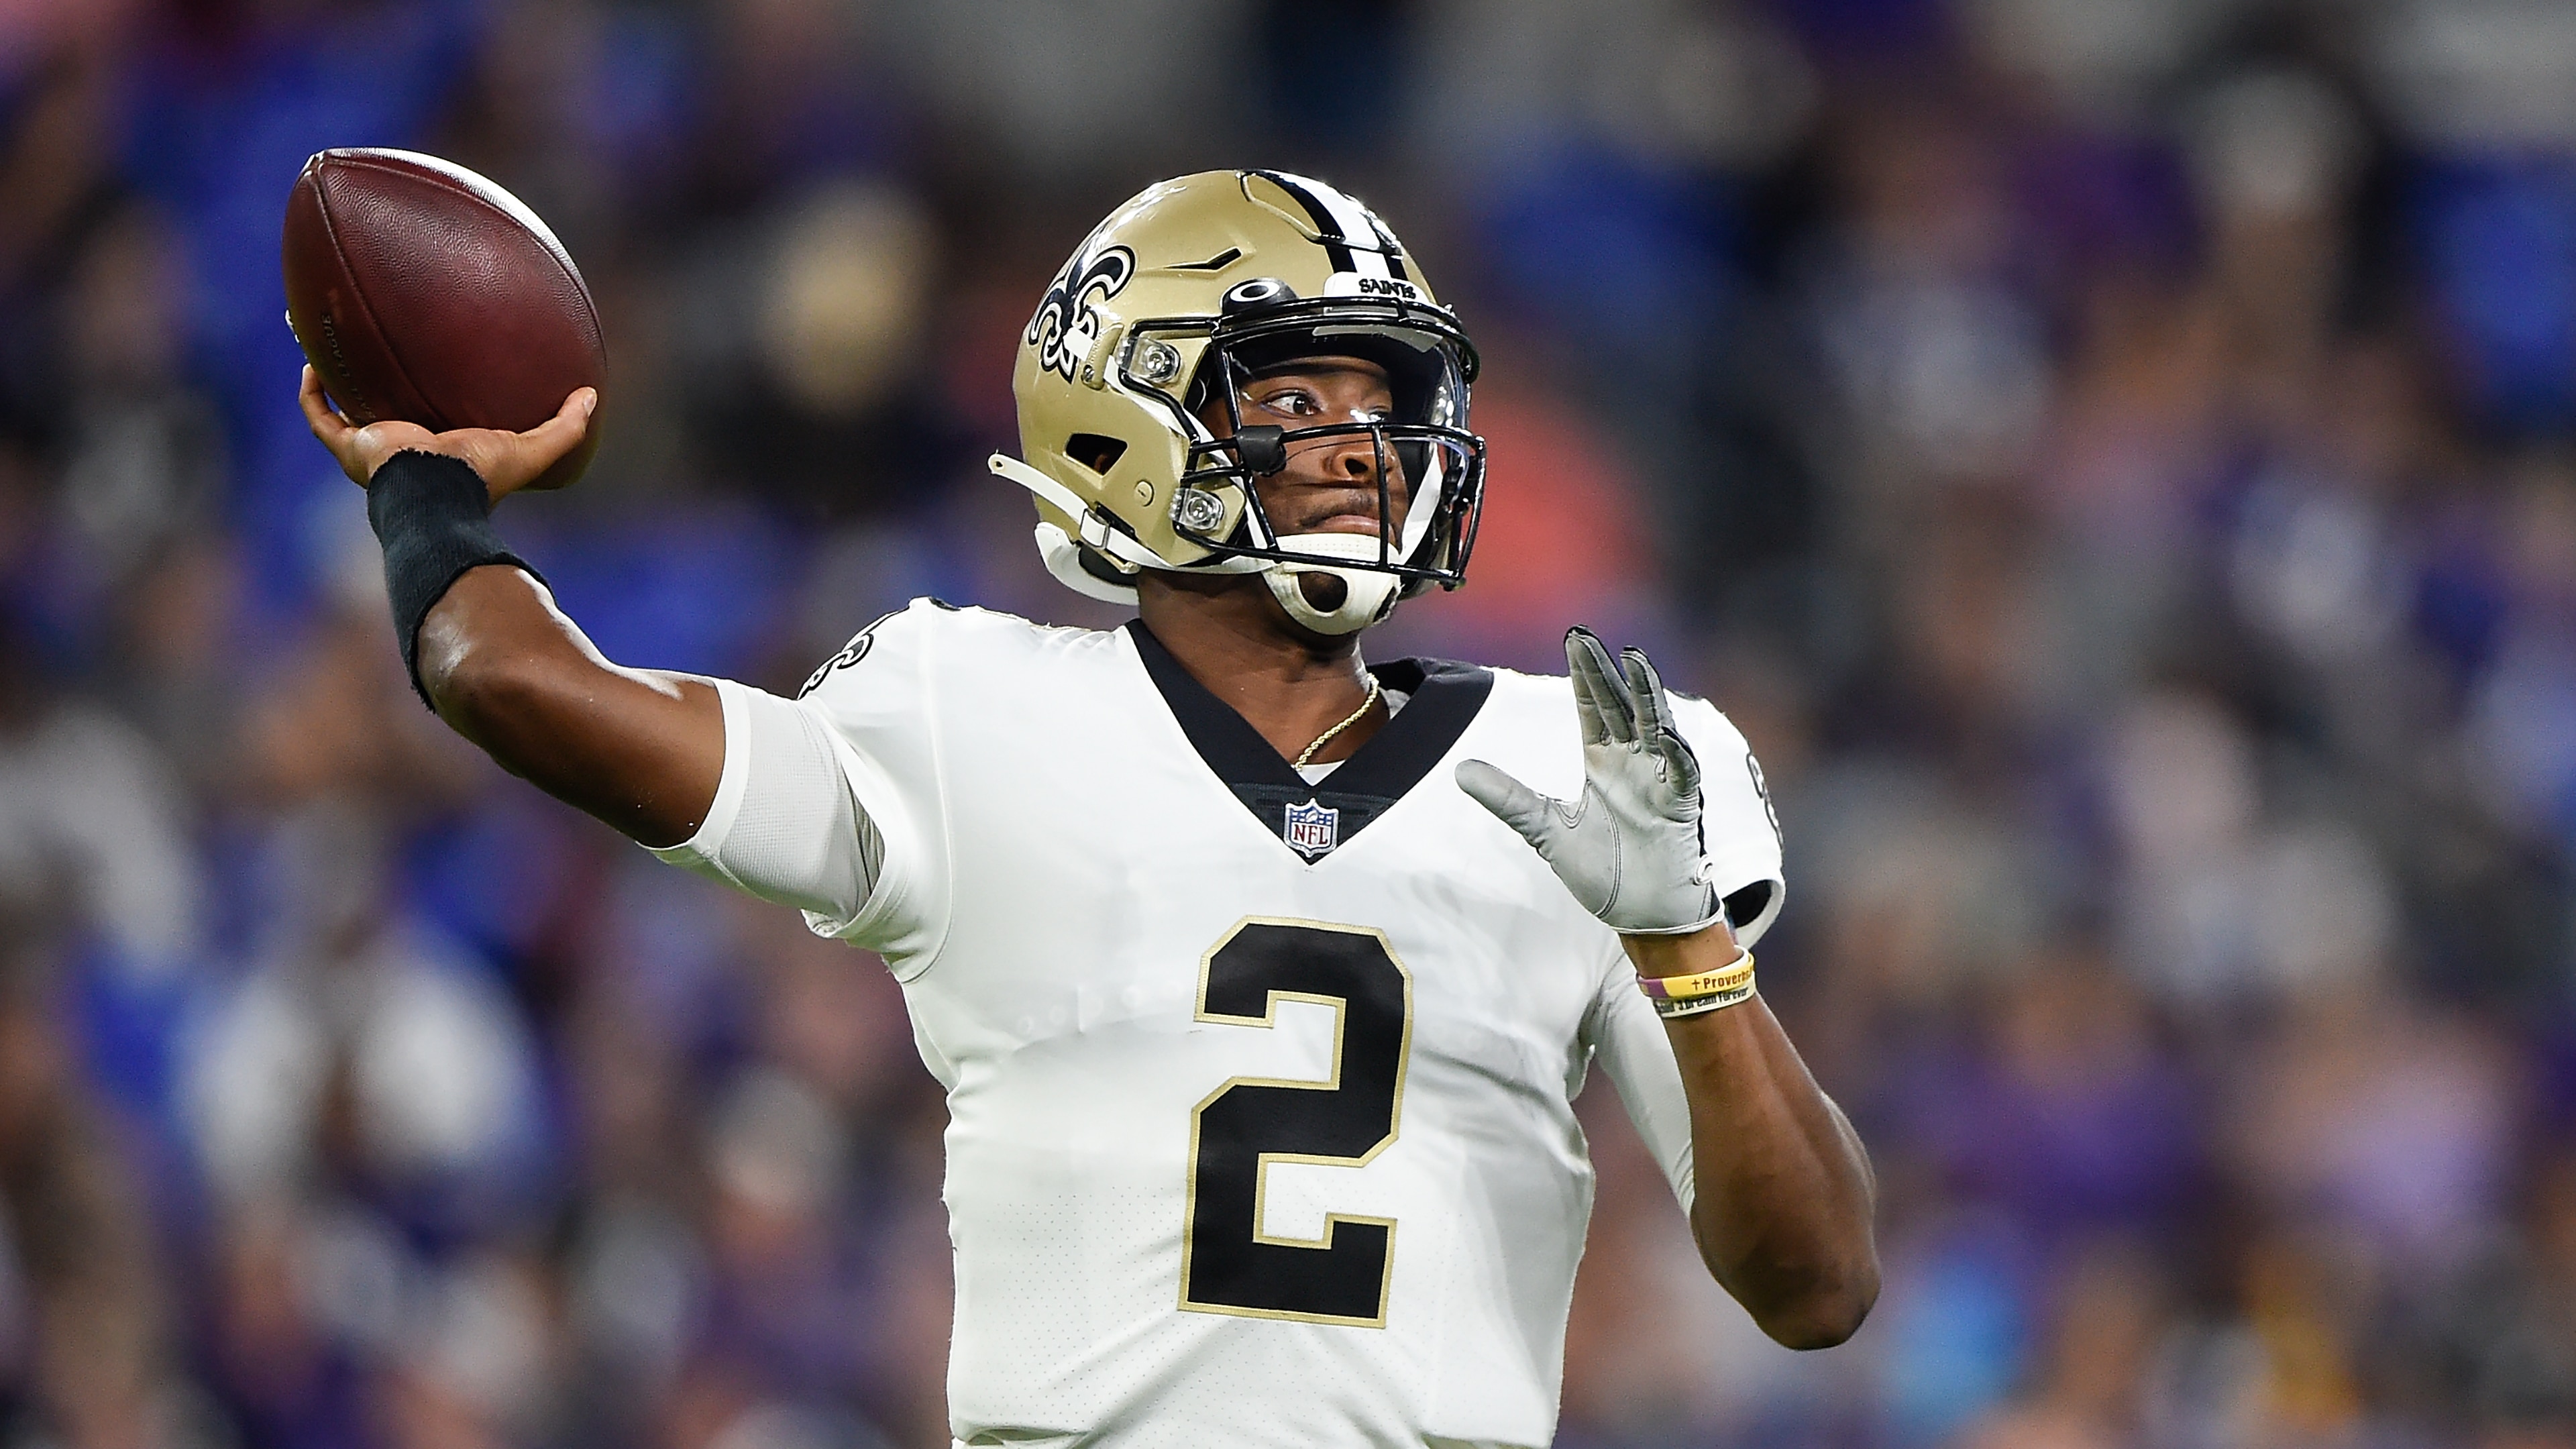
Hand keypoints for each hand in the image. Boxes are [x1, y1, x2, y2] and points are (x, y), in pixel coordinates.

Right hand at [299, 365, 595, 500]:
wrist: (439, 494)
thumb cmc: (482, 476)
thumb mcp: (532, 447)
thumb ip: (566, 426)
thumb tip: (592, 395)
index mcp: (440, 452)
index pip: (432, 423)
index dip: (428, 400)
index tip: (430, 371)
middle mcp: (401, 451)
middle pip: (383, 412)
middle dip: (375, 385)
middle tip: (373, 348)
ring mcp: (371, 450)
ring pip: (343, 410)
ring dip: (334, 380)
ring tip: (330, 342)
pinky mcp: (349, 446)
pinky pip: (320, 416)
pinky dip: (314, 391)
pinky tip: (314, 356)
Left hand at [1457, 628, 1722, 935]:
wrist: (1641, 915)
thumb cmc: (1603, 870)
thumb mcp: (1544, 829)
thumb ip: (1508, 797)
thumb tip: (1460, 770)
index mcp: (1602, 762)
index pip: (1593, 708)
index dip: (1585, 675)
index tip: (1574, 638)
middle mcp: (1632, 763)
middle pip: (1619, 706)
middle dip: (1605, 672)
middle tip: (1587, 636)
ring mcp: (1659, 781)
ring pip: (1655, 726)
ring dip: (1647, 694)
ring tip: (1634, 660)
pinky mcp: (1680, 807)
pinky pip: (1681, 772)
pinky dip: (1673, 752)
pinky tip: (1661, 731)